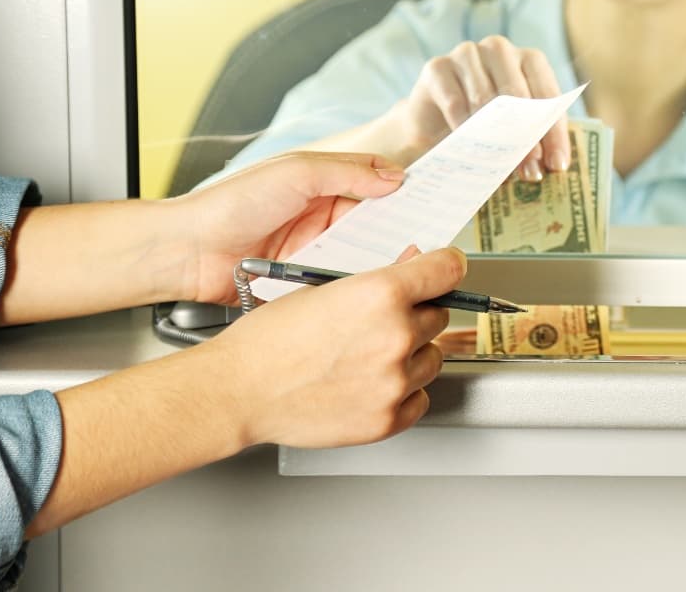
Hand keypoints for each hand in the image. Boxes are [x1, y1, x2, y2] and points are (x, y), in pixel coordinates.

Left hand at [169, 152, 406, 305]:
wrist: (186, 251)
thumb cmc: (230, 204)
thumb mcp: (296, 173)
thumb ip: (347, 172)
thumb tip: (392, 176)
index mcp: (324, 182)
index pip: (376, 181)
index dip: (404, 187)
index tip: (434, 195)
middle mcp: (323, 215)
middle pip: (377, 221)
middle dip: (400, 228)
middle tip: (425, 236)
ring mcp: (315, 248)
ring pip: (362, 253)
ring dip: (378, 258)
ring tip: (401, 262)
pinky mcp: (305, 279)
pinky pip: (340, 280)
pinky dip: (353, 282)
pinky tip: (367, 285)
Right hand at [210, 245, 465, 448]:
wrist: (237, 391)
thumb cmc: (268, 341)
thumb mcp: (322, 290)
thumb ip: (376, 280)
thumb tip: (411, 266)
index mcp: (381, 295)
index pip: (448, 269)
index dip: (446, 266)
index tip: (445, 270)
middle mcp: (395, 336)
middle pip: (439, 315)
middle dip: (417, 314)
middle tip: (383, 321)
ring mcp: (394, 382)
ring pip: (433, 358)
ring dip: (412, 353)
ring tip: (369, 356)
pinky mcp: (387, 419)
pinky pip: (420, 398)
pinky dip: (404, 391)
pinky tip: (372, 383)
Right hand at [385, 36, 568, 177]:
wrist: (435, 120)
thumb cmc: (485, 122)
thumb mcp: (515, 129)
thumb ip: (535, 138)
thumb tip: (553, 165)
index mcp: (528, 60)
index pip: (547, 93)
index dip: (554, 131)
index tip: (556, 165)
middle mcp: (499, 50)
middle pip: (517, 92)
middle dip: (526, 135)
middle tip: (530, 171)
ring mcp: (466, 54)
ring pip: (485, 95)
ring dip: (495, 135)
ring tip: (501, 168)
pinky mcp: (437, 67)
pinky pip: (454, 100)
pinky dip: (463, 127)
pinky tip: (469, 150)